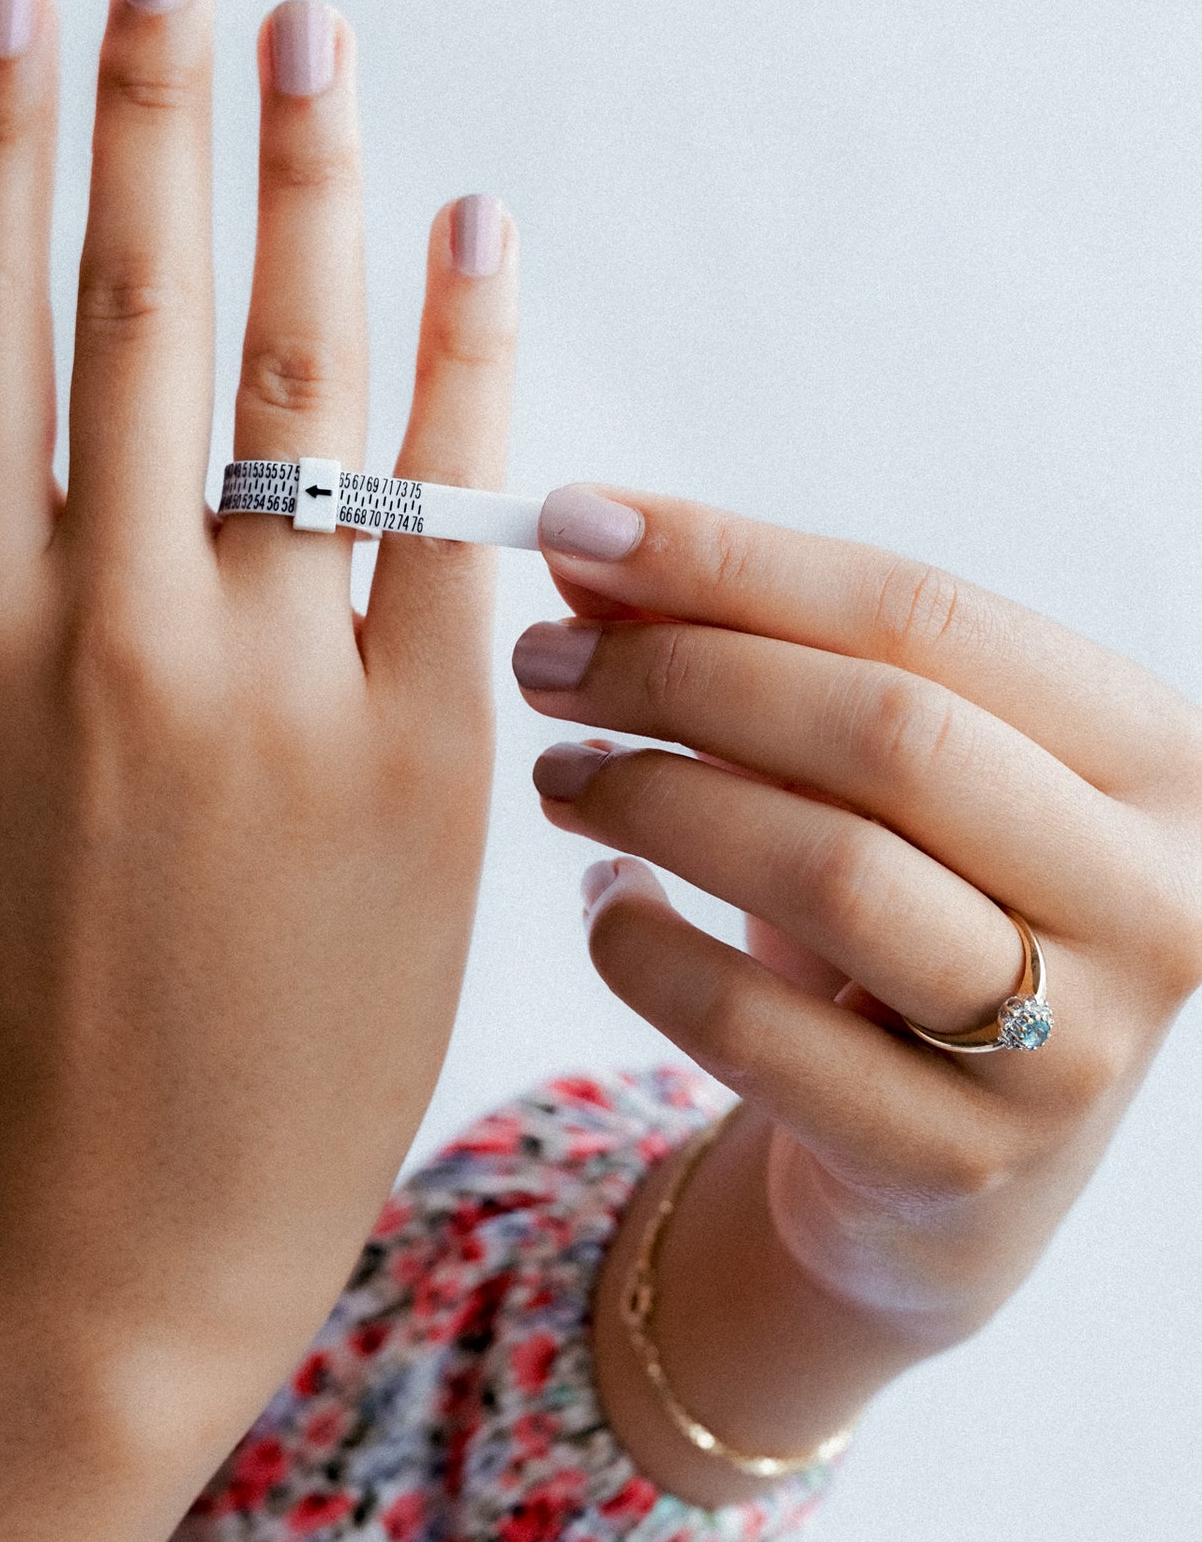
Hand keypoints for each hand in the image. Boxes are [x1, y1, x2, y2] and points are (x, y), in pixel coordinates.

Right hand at [0, 0, 517, 1540]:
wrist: (132, 1220)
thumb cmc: (1, 994)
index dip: (2, 141)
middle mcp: (115, 638)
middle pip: (134, 306)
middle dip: (152, 99)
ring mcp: (277, 696)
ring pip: (293, 381)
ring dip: (305, 180)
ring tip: (314, 34)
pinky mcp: (424, 760)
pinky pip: (449, 520)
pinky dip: (468, 361)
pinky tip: (474, 225)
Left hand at [514, 484, 1201, 1501]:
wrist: (938, 1161)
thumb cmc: (907, 907)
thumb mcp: (852, 769)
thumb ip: (744, 642)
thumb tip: (586, 537)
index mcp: (1149, 752)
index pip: (923, 613)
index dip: (731, 559)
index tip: (572, 518)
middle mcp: (1152, 895)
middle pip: (887, 734)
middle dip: (682, 674)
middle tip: (542, 660)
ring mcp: (1069, 1048)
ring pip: (832, 872)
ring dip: (653, 797)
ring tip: (555, 774)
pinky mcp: (956, 1164)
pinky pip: (753, 1033)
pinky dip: (641, 949)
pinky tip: (600, 901)